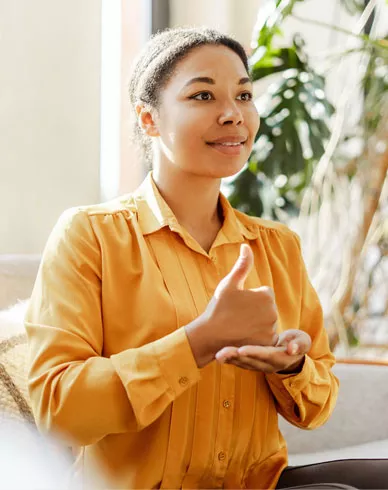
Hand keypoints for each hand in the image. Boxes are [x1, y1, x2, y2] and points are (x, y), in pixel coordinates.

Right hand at [185, 244, 277, 367]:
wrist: (210, 335)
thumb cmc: (218, 307)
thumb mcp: (229, 283)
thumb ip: (242, 265)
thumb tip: (246, 245)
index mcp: (266, 295)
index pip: (265, 293)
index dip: (251, 298)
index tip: (238, 304)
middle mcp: (273, 312)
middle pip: (268, 308)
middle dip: (256, 311)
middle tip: (237, 316)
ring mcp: (271, 329)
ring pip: (267, 322)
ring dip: (257, 323)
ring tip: (239, 326)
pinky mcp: (268, 343)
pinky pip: (267, 336)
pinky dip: (258, 337)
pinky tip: (245, 336)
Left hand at [214, 329, 311, 373]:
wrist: (292, 351)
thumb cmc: (297, 342)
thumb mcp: (303, 341)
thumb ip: (300, 344)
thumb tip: (292, 349)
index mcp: (280, 358)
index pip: (265, 355)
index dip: (254, 353)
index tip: (241, 350)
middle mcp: (268, 364)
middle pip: (250, 361)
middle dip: (235, 357)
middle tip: (221, 353)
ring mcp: (259, 365)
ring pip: (242, 363)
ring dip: (229, 359)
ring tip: (217, 354)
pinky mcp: (252, 362)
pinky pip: (240, 362)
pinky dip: (230, 358)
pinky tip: (218, 353)